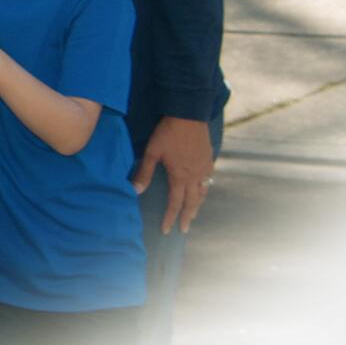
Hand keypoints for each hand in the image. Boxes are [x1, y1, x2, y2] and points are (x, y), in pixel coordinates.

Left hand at [133, 116, 215, 234]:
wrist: (188, 114)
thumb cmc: (167, 133)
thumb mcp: (152, 152)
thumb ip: (144, 172)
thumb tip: (136, 191)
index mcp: (180, 176)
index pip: (175, 203)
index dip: (170, 218)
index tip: (166, 230)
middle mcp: (195, 176)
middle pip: (192, 202)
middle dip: (187, 217)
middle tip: (184, 230)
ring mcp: (204, 168)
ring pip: (202, 192)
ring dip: (197, 205)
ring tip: (193, 213)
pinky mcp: (209, 159)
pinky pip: (208, 180)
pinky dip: (204, 189)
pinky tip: (201, 189)